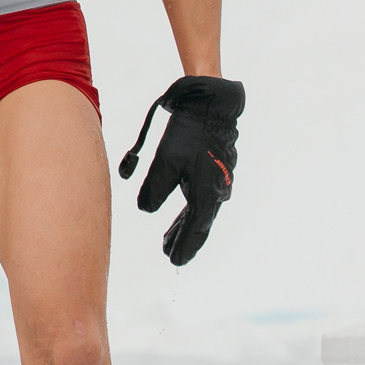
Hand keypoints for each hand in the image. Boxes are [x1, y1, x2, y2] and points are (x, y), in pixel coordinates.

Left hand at [119, 76, 243, 265]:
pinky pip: (201, 194)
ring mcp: (218, 178)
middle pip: (198, 223)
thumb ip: (154, 189)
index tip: (173, 261)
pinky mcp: (214, 166)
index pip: (194, 231)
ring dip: (184, 224)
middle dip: (183, 238)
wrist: (210, 103)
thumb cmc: (188, 132)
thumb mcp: (166, 160)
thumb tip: (146, 209)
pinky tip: (183, 207)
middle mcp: (217, 190)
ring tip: (170, 236)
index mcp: (207, 194)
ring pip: (199, 209)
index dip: (183, 246)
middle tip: (169, 253)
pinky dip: (189, 206)